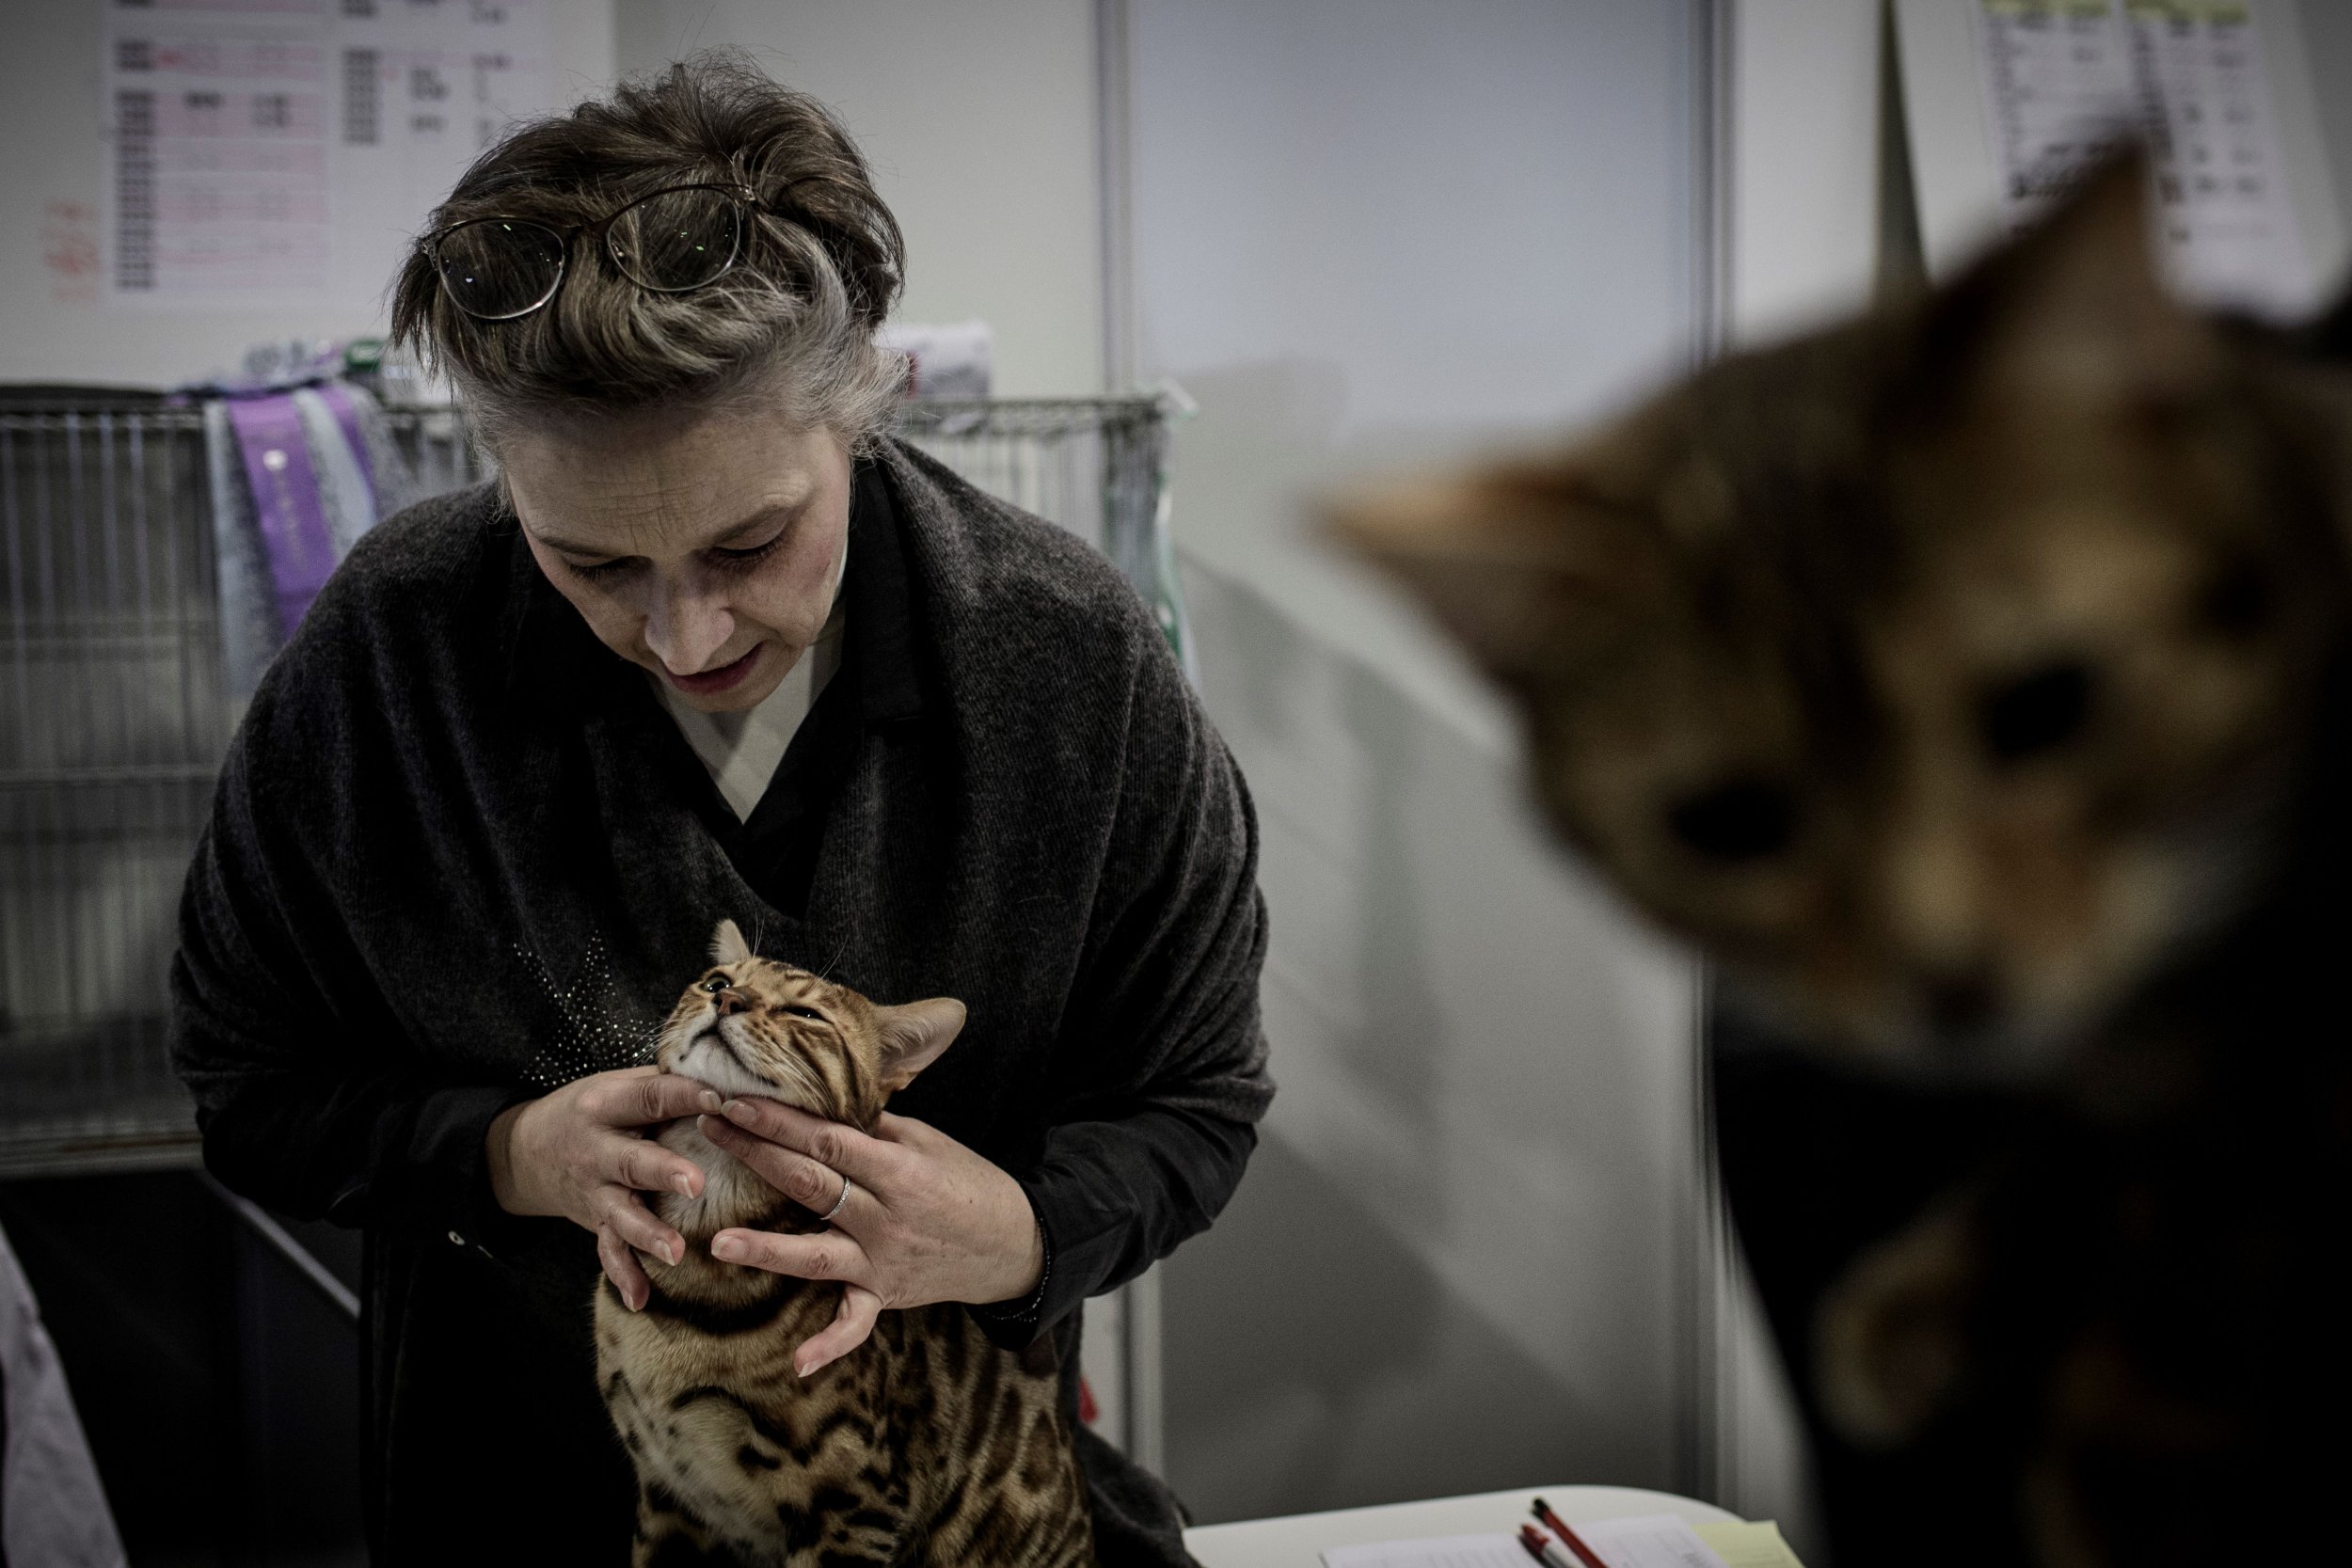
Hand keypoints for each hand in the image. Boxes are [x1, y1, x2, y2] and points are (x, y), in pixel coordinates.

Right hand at [484, 1067, 722, 1310]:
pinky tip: (641, 1299)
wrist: (528, 1150)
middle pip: (631, 1160)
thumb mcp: (618, 1085)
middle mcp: (597, 1149)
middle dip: (663, 1172)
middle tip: (696, 1183)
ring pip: (620, 1214)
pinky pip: (607, 1252)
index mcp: (607, 1105)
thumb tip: (732, 1073)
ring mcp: (593, 1190)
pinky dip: (623, 1275)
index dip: (684, 1097)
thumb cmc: (594, 1111)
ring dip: (648, 1233)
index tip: (720, 1100)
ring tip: (676, 1252)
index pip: (650, 1097)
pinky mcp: (594, 1222)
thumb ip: (667, 1083)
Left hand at [696, 1099, 1044, 1376]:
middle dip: (755, 1154)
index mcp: (899, 1170)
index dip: (779, 1119)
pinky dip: (829, 1345)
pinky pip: (855, 1324)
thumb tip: (820, 1101)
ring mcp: (883, 1261)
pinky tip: (798, 1364)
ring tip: (719, 1243)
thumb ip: (874, 1127)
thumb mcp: (928, 1142)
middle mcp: (886, 1218)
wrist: (1015, 1242)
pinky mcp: (886, 1295)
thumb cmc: (968, 1182)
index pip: (827, 1141)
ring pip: (816, 1256)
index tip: (734, 1099)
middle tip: (708, 1130)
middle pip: (810, 1185)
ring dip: (767, 1249)